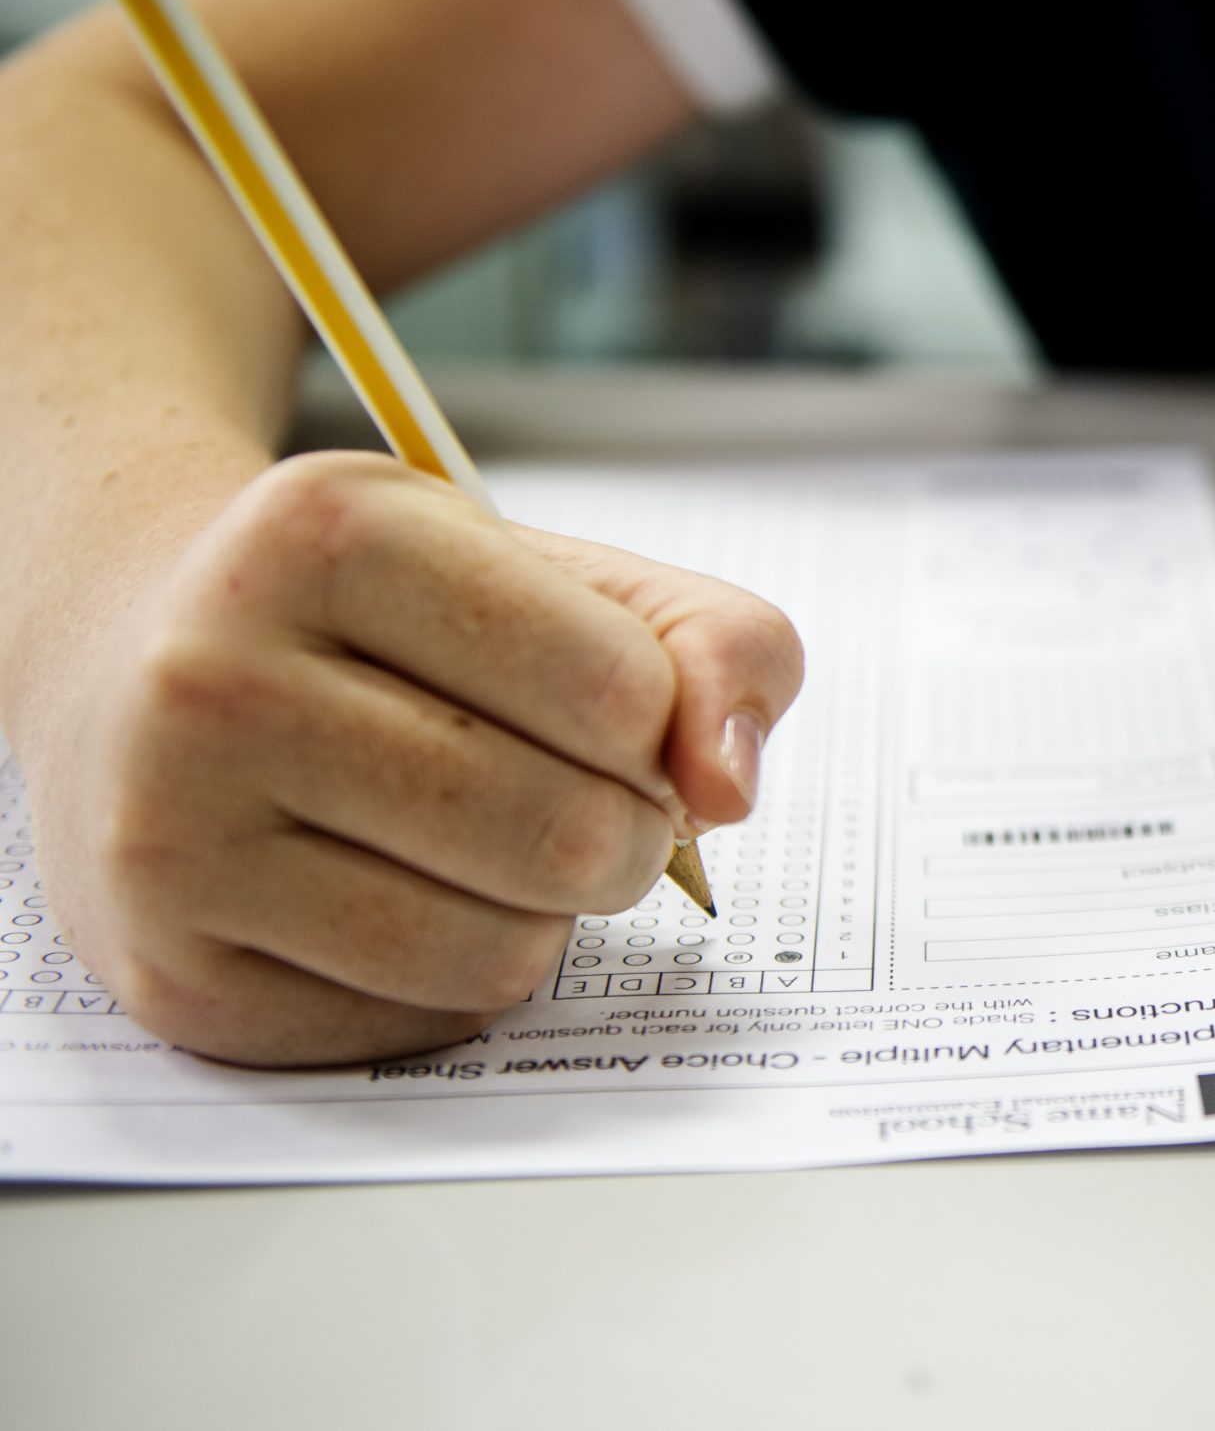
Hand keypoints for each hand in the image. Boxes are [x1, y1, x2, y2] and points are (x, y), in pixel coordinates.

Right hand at [11, 450, 803, 1066]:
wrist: (144, 672)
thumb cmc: (396, 625)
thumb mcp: (562, 575)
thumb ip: (714, 645)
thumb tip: (731, 785)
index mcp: (328, 533)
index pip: (618, 688)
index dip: (658, 722)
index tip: (616, 707)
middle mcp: (218, 675)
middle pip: (566, 832)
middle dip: (628, 835)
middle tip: (587, 801)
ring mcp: (174, 832)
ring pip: (495, 950)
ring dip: (549, 917)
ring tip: (499, 849)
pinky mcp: (173, 974)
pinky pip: (419, 1021)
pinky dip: (462, 976)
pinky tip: (405, 896)